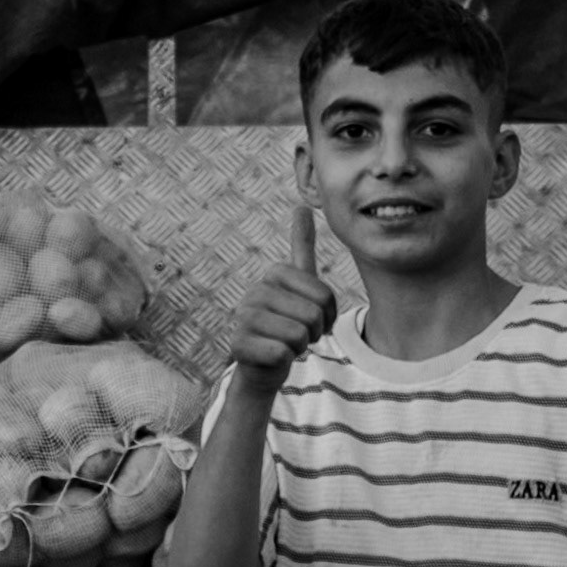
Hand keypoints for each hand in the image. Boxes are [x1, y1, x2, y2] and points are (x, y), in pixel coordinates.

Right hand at [230, 206, 336, 395]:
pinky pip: (281, 354)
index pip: (325, 296)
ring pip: (299, 335)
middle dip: (313, 333)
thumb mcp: (299, 286)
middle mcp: (255, 291)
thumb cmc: (287, 323)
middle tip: (297, 335)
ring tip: (284, 344)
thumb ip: (302, 248)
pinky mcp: (238, 345)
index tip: (313, 318)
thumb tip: (303, 204)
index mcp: (275, 274)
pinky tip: (272, 357)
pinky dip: (284, 361)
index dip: (328, 315)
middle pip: (312, 315)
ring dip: (299, 347)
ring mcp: (243, 317)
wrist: (264, 362)